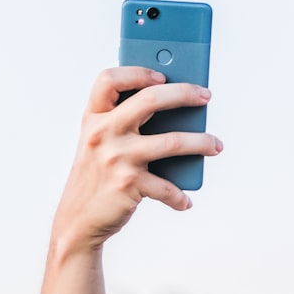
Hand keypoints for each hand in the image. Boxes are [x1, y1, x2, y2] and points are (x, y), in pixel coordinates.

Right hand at [50, 66, 222, 256]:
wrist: (77, 221)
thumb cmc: (96, 177)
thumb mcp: (99, 144)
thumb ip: (124, 124)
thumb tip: (177, 110)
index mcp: (94, 118)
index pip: (109, 80)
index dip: (136, 72)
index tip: (162, 75)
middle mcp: (103, 133)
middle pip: (150, 99)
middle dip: (184, 93)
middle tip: (205, 96)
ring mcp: (117, 158)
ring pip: (172, 141)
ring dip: (202, 142)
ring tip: (216, 146)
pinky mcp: (129, 184)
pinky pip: (167, 186)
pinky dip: (179, 196)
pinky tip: (185, 201)